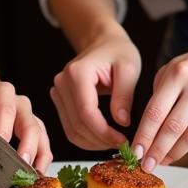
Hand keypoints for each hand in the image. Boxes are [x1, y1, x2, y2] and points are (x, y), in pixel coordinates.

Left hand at [0, 82, 52, 173]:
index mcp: (0, 93)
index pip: (5, 105)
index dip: (1, 126)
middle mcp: (18, 103)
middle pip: (28, 122)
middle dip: (26, 144)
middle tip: (18, 161)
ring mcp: (28, 117)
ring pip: (39, 134)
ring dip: (36, 155)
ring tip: (29, 173)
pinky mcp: (34, 131)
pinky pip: (43, 144)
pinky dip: (41, 160)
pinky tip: (36, 174)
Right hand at [50, 32, 140, 149]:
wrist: (104, 42)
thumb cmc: (118, 52)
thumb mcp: (129, 69)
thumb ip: (124, 95)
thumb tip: (122, 123)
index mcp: (77, 72)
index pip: (86, 112)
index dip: (103, 132)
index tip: (123, 141)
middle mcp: (62, 82)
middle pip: (77, 124)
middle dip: (100, 140)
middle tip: (122, 145)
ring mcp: (58, 91)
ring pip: (71, 130)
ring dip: (92, 143)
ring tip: (114, 143)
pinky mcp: (60, 100)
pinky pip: (70, 126)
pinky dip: (86, 138)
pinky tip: (103, 138)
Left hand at [132, 31, 187, 170]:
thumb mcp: (175, 67)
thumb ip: (160, 92)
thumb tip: (148, 127)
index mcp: (178, 73)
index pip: (156, 111)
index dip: (144, 135)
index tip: (136, 151)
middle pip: (173, 128)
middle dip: (157, 151)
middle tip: (147, 165)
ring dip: (176, 153)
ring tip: (165, 160)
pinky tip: (186, 151)